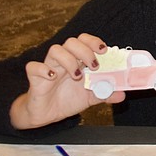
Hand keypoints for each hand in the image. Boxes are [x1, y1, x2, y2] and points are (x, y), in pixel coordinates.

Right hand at [9, 34, 124, 129]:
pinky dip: (43, 69)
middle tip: (93, 66)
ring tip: (77, 75)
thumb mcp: (90, 98)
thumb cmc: (68, 99)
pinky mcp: (34, 78)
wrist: (47, 115)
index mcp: (77, 61)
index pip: (84, 40)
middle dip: (85, 51)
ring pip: (55, 50)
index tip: (104, 50)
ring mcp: (48, 68)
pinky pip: (33, 67)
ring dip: (69, 60)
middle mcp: (63, 61)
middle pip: (71, 42)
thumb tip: (122, 94)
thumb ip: (106, 93)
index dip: (93, 41)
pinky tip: (52, 77)